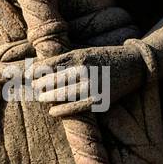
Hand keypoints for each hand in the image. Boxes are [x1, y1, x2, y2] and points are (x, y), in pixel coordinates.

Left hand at [1, 44, 146, 116]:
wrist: (135, 65)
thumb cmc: (106, 57)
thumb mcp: (87, 52)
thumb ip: (67, 59)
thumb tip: (42, 67)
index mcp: (79, 56)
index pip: (49, 64)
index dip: (35, 71)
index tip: (27, 75)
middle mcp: (84, 70)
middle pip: (52, 80)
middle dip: (40, 85)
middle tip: (33, 88)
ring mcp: (92, 86)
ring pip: (61, 94)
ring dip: (48, 97)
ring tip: (40, 98)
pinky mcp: (99, 100)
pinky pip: (75, 108)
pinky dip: (61, 110)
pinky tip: (52, 111)